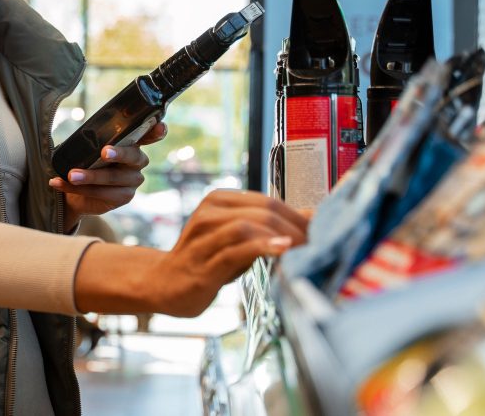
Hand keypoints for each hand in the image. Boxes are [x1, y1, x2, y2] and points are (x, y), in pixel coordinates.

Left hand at [48, 122, 167, 230]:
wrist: (75, 193)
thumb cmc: (85, 162)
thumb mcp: (86, 148)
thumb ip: (89, 140)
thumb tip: (76, 136)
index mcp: (132, 142)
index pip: (148, 135)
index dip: (156, 131)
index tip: (159, 126)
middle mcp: (137, 160)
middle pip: (133, 157)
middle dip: (119, 154)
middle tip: (104, 152)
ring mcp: (133, 180)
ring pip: (114, 177)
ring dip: (90, 176)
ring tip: (70, 174)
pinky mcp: (125, 197)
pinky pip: (102, 193)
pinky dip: (79, 188)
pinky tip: (60, 183)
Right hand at [152, 190, 308, 315]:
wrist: (164, 284)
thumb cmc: (206, 260)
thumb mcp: (238, 238)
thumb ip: (269, 225)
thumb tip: (310, 214)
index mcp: (218, 201)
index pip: (267, 200)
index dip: (297, 214)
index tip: (320, 231)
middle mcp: (209, 213)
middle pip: (261, 210)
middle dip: (295, 226)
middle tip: (318, 242)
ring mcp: (202, 238)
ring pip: (248, 226)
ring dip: (282, 236)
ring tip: (304, 249)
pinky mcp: (202, 264)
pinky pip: (235, 251)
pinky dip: (262, 248)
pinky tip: (281, 250)